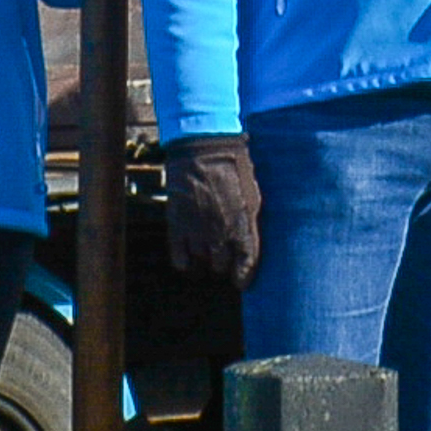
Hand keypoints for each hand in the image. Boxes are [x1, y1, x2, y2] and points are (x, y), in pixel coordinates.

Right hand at [156, 133, 262, 288]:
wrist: (203, 148)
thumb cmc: (234, 167)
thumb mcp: (254, 194)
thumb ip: (251, 222)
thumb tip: (251, 240)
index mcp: (243, 226)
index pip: (246, 265)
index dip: (243, 277)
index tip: (240, 281)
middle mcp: (220, 234)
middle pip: (221, 266)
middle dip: (223, 264)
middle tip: (222, 258)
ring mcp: (197, 231)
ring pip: (200, 263)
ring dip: (204, 261)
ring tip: (205, 255)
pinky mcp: (177, 225)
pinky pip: (179, 258)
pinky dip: (184, 262)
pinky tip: (187, 258)